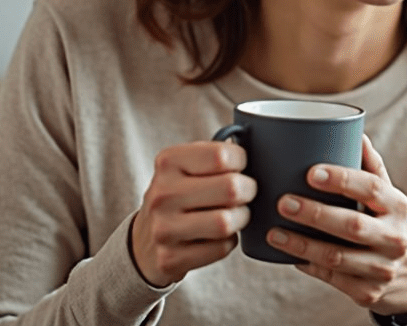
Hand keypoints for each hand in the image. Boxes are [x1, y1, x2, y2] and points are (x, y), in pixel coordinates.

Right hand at [131, 141, 254, 287]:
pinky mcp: (169, 258)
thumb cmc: (182, 194)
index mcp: (168, 162)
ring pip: (226, 222)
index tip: (240, 167)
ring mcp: (163, 228)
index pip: (222, 155)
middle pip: (230, 188)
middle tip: (246, 193)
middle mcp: (162, 193)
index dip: (243, 161)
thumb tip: (262, 149)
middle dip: (249, 190)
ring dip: (241, 218)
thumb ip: (218, 155)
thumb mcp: (187, 166)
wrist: (144, 241)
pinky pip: (220, 248)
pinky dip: (228, 242)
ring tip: (236, 214)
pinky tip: (219, 236)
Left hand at [267, 135, 406, 315]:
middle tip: (283, 202)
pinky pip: (331, 278)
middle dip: (315, 214)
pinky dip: (308, 266)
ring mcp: (382, 269)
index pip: (372, 188)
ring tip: (274, 232)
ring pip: (336, 257)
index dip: (341, 179)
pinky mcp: (368, 293)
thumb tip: (356, 132)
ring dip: (302, 245)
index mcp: (398, 206)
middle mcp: (395, 238)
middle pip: (352, 225)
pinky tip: (288, 255)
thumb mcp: (389, 198)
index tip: (310, 172)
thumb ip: (371, 168)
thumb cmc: (390, 225)